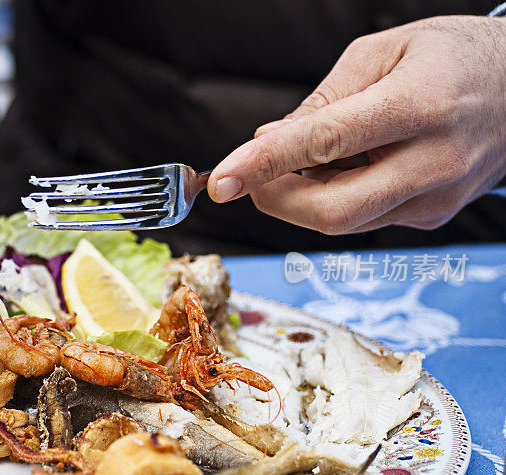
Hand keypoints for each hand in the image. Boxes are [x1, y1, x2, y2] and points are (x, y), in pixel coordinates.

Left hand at [207, 16, 505, 233]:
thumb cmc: (454, 58)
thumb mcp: (383, 52)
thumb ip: (322, 101)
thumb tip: (268, 141)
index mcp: (419, 105)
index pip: (324, 143)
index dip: (264, 165)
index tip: (221, 182)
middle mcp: (433, 162)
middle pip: (330, 211)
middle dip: (274, 199)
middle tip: (252, 175)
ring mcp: (437, 199)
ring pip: (343, 222)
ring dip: (301, 199)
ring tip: (305, 160)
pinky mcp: (432, 217)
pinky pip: (364, 218)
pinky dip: (333, 199)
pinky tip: (342, 169)